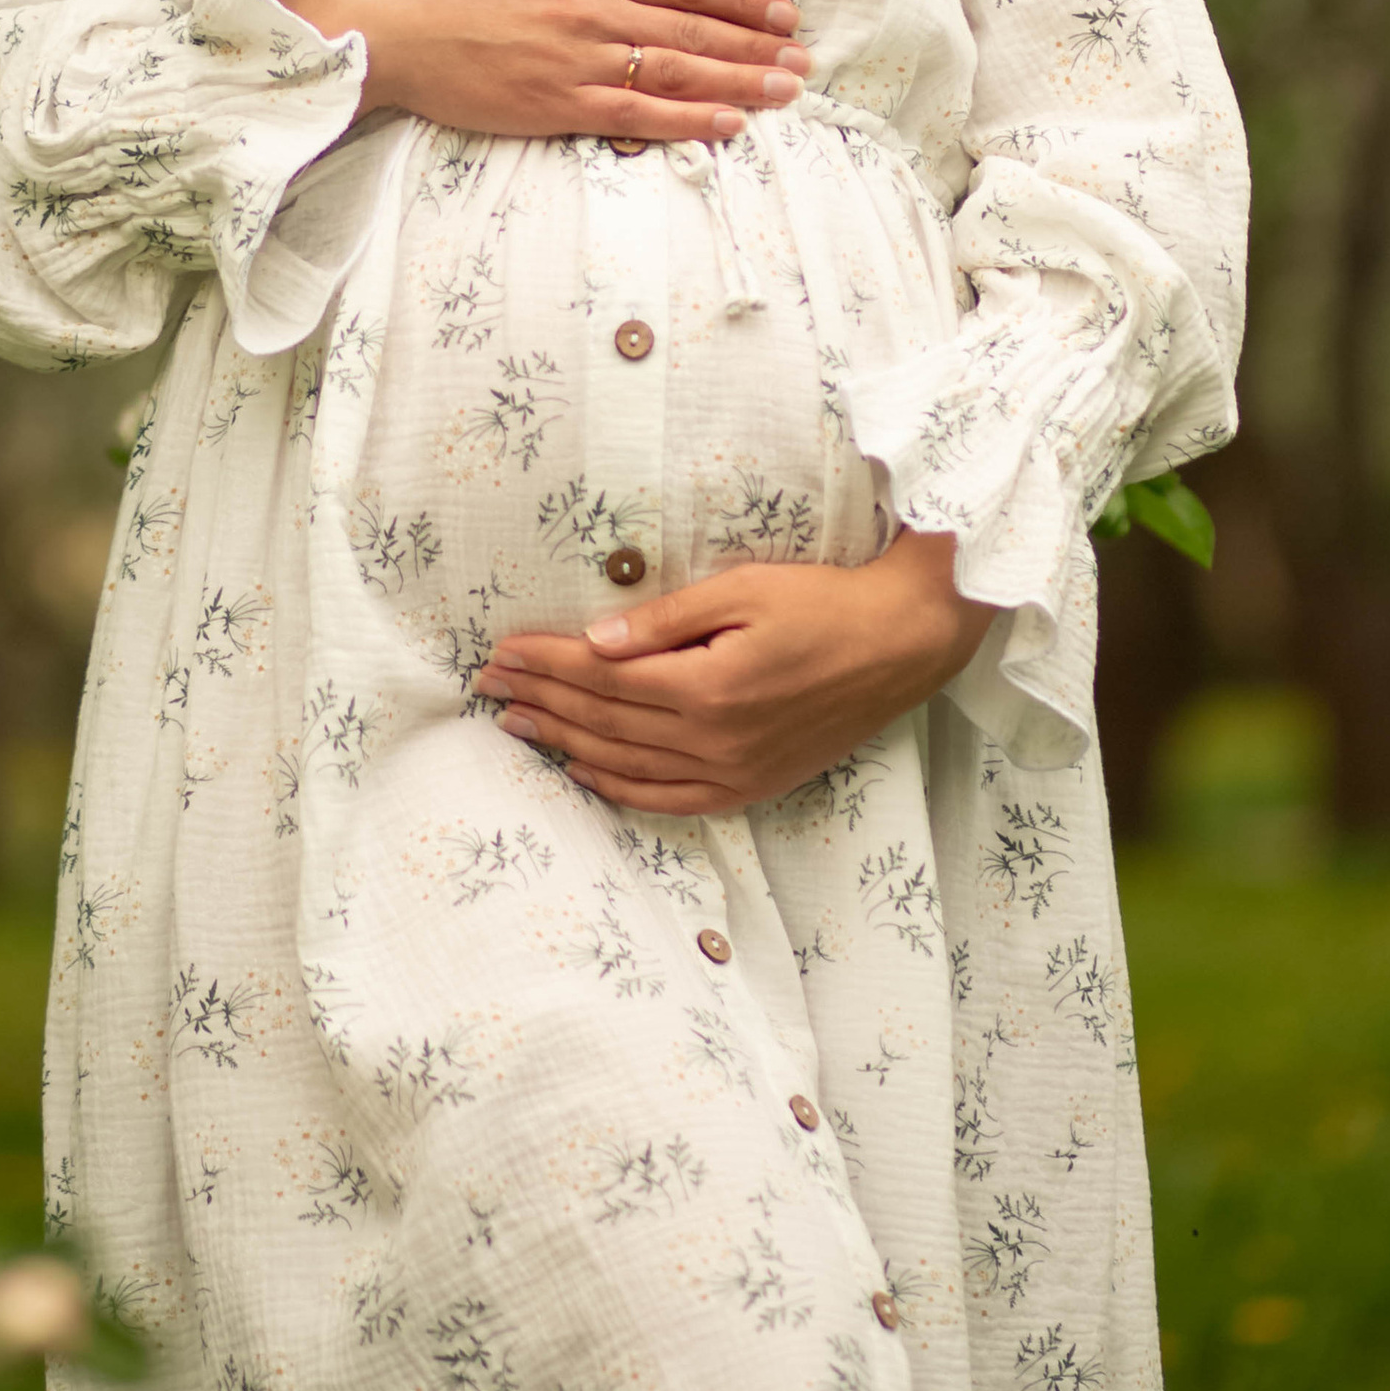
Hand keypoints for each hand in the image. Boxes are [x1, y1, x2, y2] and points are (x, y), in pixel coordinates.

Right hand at [277, 0, 809, 143]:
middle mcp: (592, 7)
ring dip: (742, 82)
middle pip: (696, 27)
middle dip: (758, 44)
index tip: (780, 10)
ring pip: (680, 70)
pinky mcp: (557, 104)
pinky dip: (690, 119)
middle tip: (804, 58)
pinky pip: (639, 114)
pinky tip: (729, 123)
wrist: (390, 23)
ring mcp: (577, 58)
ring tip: (787, 91)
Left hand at [473, 533, 999, 813]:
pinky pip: (672, 800)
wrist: (900, 644)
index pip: (604, 678)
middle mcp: (717, 741)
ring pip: (628, 764)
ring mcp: (735, 772)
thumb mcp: (743, 590)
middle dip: (542, 701)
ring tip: (517, 726)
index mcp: (710, 688)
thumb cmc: (823, 604)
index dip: (547, 663)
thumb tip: (595, 639)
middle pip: (606, 723)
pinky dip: (621, 789)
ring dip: (566, 744)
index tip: (503, 649)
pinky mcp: (752, 786)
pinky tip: (585, 773)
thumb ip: (666, 618)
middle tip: (490, 686)